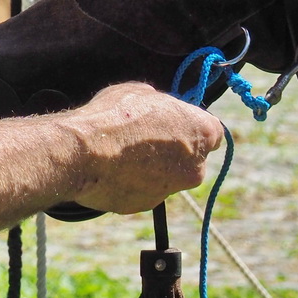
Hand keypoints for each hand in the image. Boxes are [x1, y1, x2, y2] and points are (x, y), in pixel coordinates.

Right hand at [62, 83, 223, 214]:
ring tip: (123, 152)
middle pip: (193, 158)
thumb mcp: (142, 92)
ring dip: (154, 167)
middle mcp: (195, 167)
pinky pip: (145, 190)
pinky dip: (134, 181)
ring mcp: (171, 190)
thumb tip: (157, 110)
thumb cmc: (115, 116)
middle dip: (175, 150)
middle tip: (147, 136)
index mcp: (202, 133)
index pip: (213, 132)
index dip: (191, 125)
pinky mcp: (148, 205)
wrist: (84, 153)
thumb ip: (160, 105)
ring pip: (169, 176)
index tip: (173, 121)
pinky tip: (113, 167)